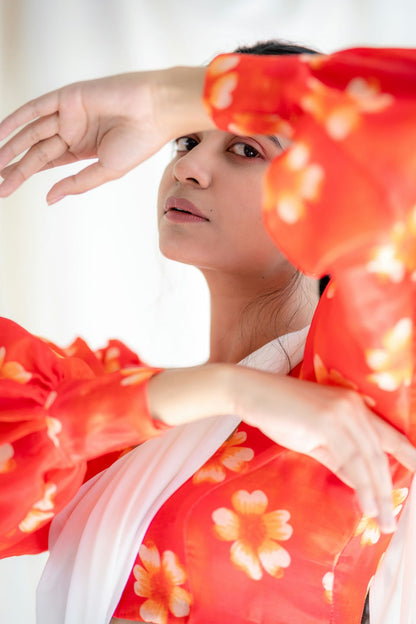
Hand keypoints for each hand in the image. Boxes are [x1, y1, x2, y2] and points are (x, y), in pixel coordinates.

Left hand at [0, 66, 211, 203]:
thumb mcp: (105, 171)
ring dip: (11, 146)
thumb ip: (76, 184)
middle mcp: (73, 130)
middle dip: (15, 165)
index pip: (47, 163)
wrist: (155, 112)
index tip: (6, 188)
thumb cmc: (140, 142)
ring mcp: (69, 113)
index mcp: (83, 149)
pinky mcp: (68, 96)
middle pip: (36, 150)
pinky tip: (1, 132)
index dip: (25, 174)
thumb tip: (49, 199)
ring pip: (33, 131)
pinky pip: (36, 108)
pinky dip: (17, 119)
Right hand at [232, 368, 415, 532]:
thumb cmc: (278, 411)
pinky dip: (361, 487)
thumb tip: (359, 483)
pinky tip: (367, 505)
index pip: (388, 434)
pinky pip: (350, 462)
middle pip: (380, 453)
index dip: (407, 456)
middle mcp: (353, 406)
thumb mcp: (315, 437)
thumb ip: (338, 457)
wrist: (251, 392)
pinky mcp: (326, 423)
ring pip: (369, 460)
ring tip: (383, 521)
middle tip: (393, 519)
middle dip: (389, 488)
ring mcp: (341, 413)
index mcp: (354, 404)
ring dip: (378, 494)